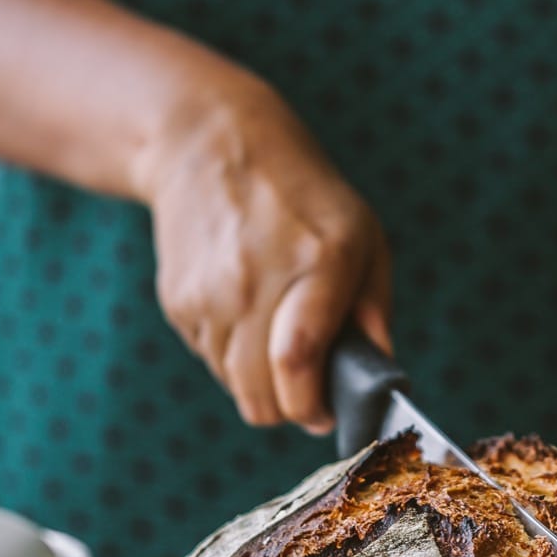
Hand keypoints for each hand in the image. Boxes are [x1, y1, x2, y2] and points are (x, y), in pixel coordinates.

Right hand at [136, 75, 390, 433]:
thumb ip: (374, 310)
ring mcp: (209, 293)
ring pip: (234, 384)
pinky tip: (245, 307)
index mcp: (316, 262)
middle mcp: (255, 282)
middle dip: (289, 407)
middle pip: (261, 395)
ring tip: (277, 329)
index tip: (327, 412)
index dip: (312, 405)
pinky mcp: (178, 301)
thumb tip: (378, 376)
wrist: (210, 144)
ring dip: (260, 379)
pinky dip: (232, 354)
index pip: (298, 360)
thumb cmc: (303, 194)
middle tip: (310, 387)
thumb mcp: (362, 234)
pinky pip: (209, 359)